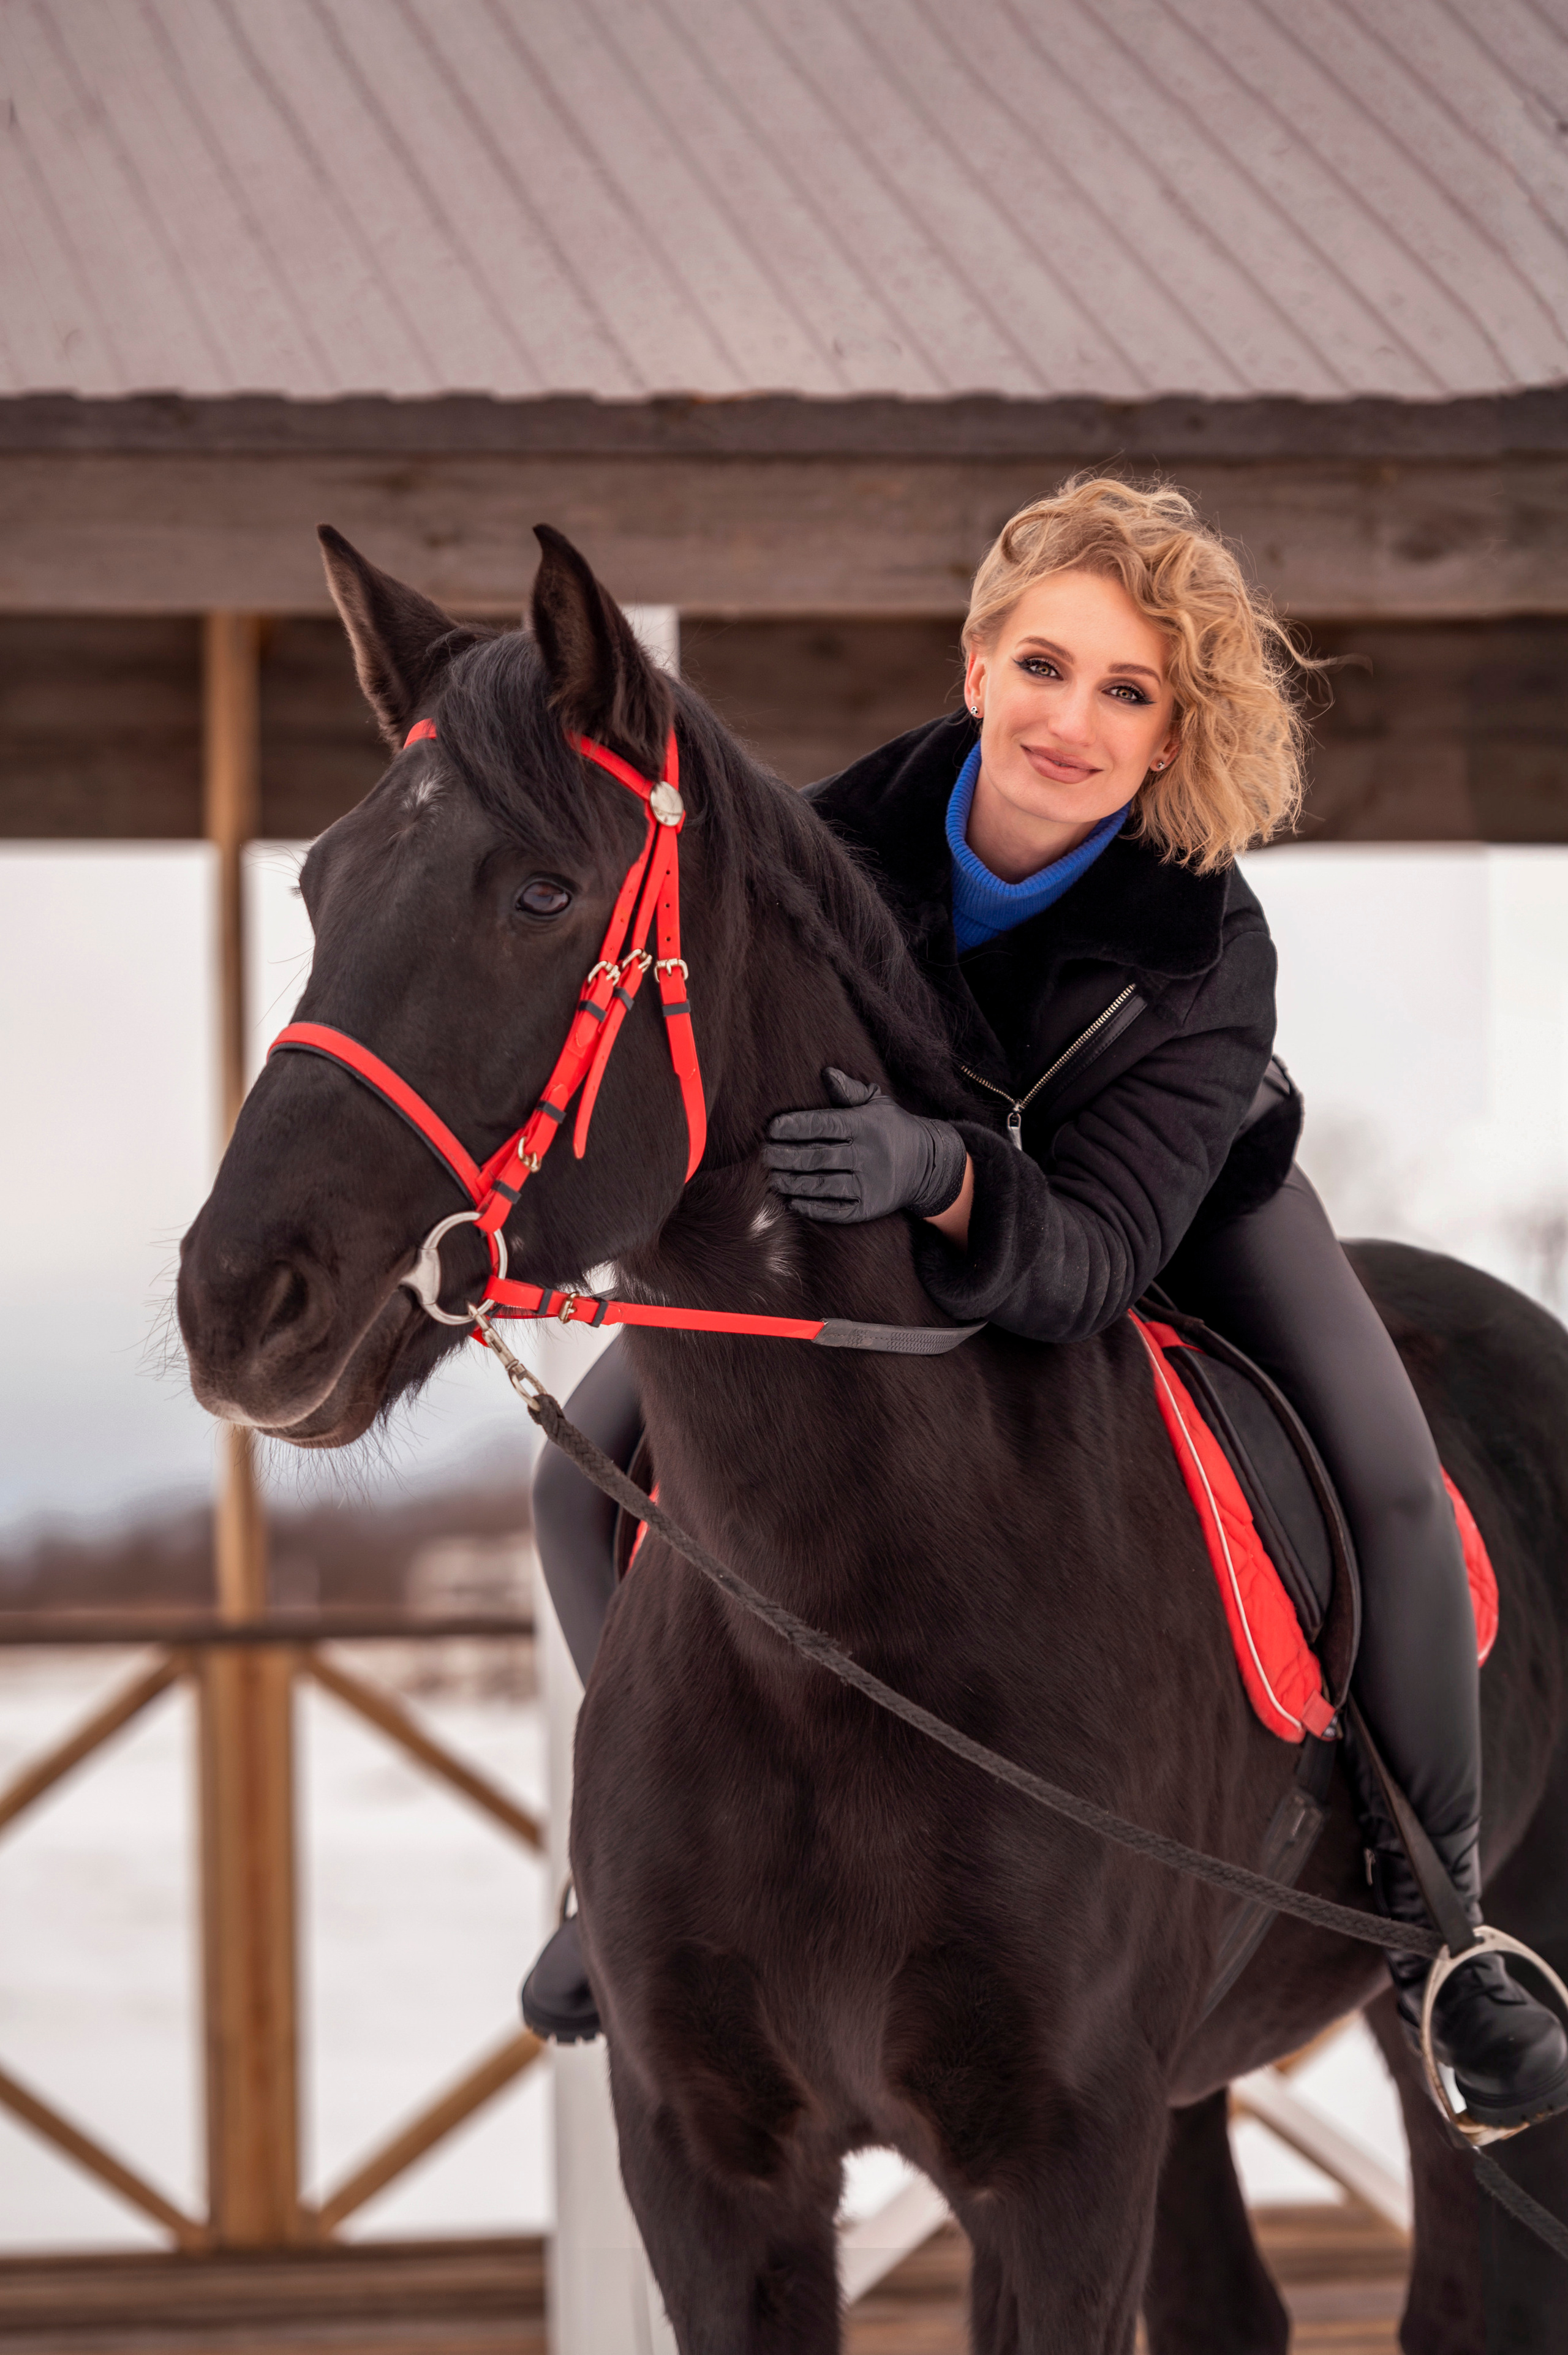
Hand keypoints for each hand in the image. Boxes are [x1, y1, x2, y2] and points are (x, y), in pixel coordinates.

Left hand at [765, 1068, 968, 1223]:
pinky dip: (813, 1207)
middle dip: (787, 1156)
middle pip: (818, 1157)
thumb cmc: (892, 1128)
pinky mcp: (870, 1207)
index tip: (772, 1129)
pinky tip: (793, 1201)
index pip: (824, 1125)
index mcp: (865, 1126)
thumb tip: (826, 1073)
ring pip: (823, 1184)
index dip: (795, 1127)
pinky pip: (837, 1210)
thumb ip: (850, 1091)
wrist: (927, 1164)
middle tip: (763, 1155)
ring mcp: (869, 1184)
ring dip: (794, 1183)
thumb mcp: (878, 1104)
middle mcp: (867, 1155)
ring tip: (771, 1178)